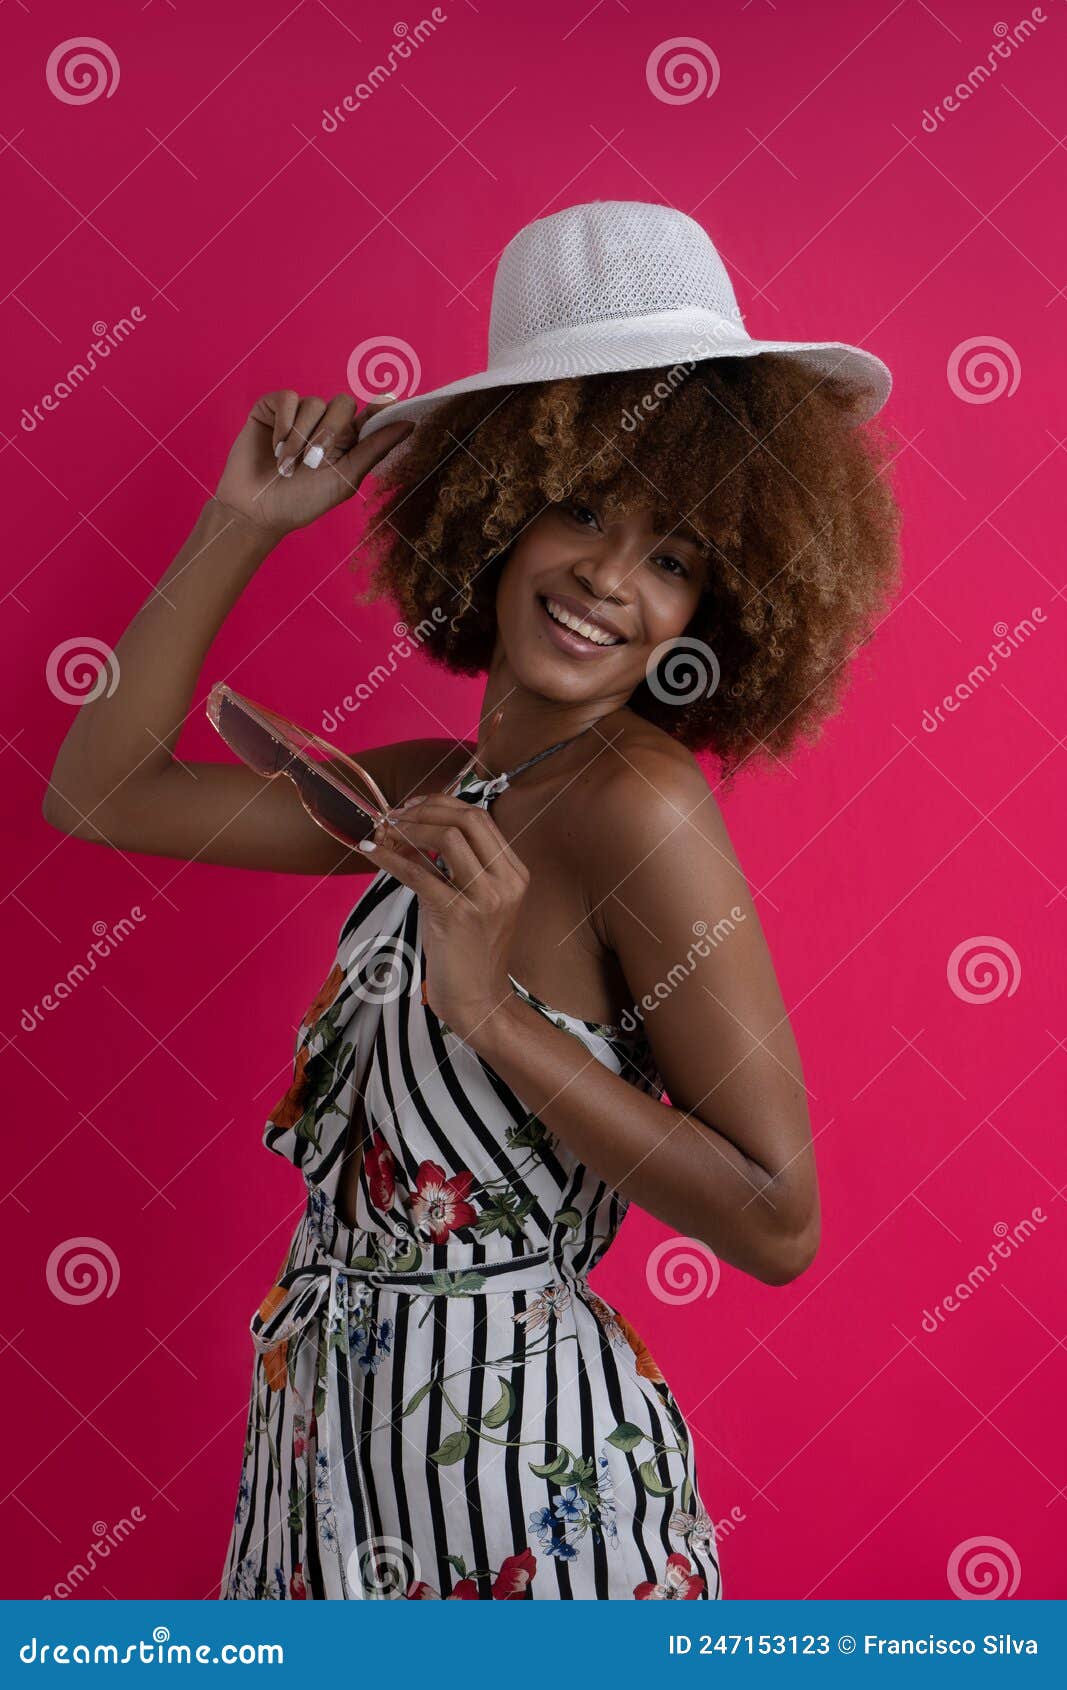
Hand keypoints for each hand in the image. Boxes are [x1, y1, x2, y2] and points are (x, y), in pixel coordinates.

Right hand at [213, 390, 412, 538]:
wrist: (256, 511)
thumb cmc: (301, 502)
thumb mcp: (345, 479)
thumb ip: (374, 449)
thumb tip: (410, 424)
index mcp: (348, 441)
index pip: (371, 414)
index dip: (381, 407)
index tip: (391, 402)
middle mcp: (326, 423)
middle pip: (343, 403)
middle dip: (329, 434)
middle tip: (312, 464)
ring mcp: (298, 414)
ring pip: (314, 402)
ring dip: (301, 438)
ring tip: (288, 466)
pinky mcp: (272, 408)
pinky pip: (288, 398)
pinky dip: (284, 423)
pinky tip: (276, 447)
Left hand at [358, 795, 530, 1045]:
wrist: (478, 1000)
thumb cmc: (469, 951)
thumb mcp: (468, 901)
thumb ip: (448, 866)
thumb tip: (407, 830)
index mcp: (514, 873)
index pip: (481, 818)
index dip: (443, 804)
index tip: (413, 806)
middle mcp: (506, 881)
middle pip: (468, 819)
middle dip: (426, 809)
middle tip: (395, 815)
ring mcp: (485, 898)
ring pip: (447, 838)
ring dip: (409, 828)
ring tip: (384, 831)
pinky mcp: (457, 915)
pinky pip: (418, 873)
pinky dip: (390, 856)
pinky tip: (371, 849)